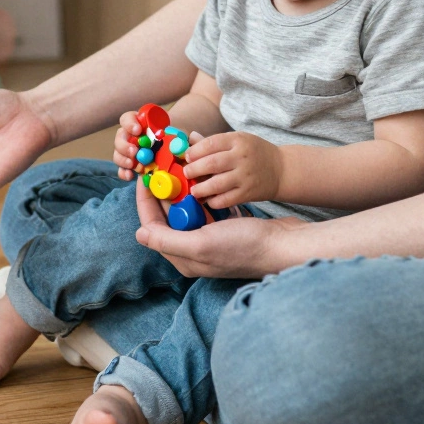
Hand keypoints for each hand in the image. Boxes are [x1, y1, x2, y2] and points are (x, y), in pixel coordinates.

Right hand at [116, 112, 206, 180]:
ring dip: (123, 159)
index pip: (128, 118)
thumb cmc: (180, 141)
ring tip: (133, 165)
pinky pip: (122, 168)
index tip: (138, 130)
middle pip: (120, 136)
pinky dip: (123, 172)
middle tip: (135, 152)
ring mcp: (130, 151)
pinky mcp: (131, 165)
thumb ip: (179, 138)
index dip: (130, 123)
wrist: (180, 154)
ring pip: (118, 152)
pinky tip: (130, 176)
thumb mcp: (181, 137)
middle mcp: (132, 136)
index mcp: (141, 124)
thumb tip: (185, 140)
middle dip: (125, 145)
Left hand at [132, 183, 306, 277]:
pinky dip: (200, 193)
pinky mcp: (225, 228)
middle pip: (169, 216)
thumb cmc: (244, 247)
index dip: (146, 201)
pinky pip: (205, 208)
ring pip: (187, 210)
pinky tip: (200, 177)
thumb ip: (168, 240)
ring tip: (177, 167)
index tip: (145, 177)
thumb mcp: (202, 244)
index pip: (153, 226)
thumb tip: (139, 233)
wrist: (285, 246)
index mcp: (184, 257)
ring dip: (182, 189)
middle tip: (161, 167)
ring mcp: (210, 238)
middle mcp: (194, 249)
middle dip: (164, 191)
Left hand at [182, 131, 284, 207]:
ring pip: (216, 184)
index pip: (210, 143)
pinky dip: (213, 202)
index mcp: (238, 140)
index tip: (187, 157)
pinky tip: (208, 200)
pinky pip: (225, 200)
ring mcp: (245, 176)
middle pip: (211, 164)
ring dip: (200, 189)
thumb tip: (189, 138)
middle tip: (187, 173)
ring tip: (194, 190)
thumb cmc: (255, 153)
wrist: (281, 170)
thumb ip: (214, 142)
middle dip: (193, 170)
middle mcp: (242, 157)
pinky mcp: (248, 193)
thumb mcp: (238, 140)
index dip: (194, 151)